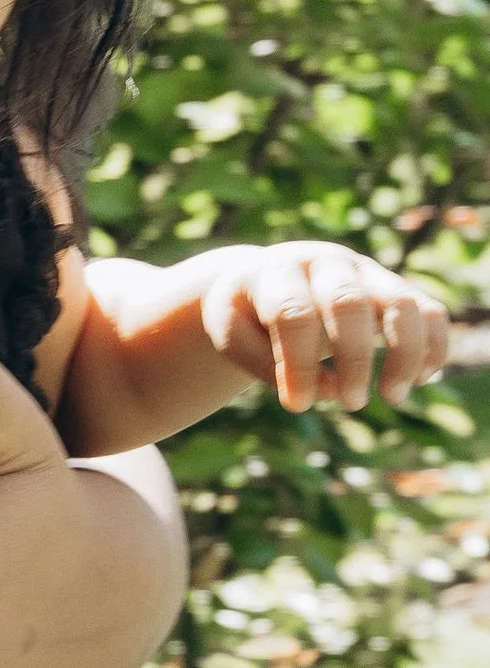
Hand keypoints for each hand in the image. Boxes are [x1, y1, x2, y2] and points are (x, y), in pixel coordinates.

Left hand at [196, 242, 447, 411]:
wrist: (268, 279)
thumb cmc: (250, 316)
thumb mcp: (235, 337)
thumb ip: (269, 365)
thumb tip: (330, 391)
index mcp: (276, 271)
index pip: (293, 315)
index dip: (298, 364)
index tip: (298, 404)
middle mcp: (326, 263)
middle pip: (349, 303)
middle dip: (354, 359)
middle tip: (352, 404)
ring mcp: (365, 272)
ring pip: (402, 303)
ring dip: (406, 354)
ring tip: (394, 396)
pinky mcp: (393, 287)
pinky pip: (430, 311)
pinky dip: (433, 347)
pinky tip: (418, 380)